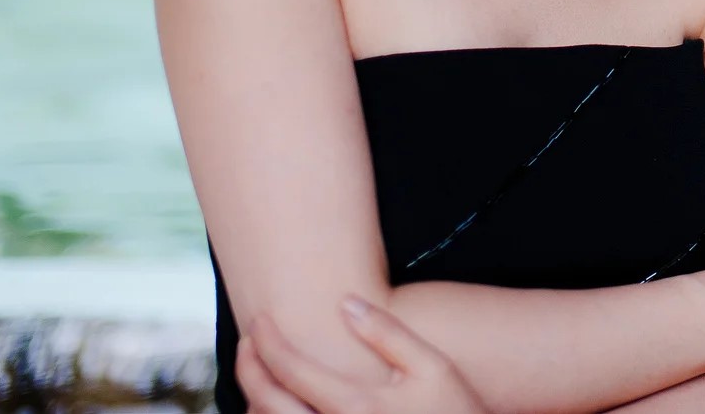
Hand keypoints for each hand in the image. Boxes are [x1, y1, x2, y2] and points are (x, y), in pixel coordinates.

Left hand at [237, 294, 489, 413]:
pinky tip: (280, 406)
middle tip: (249, 341)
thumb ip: (388, 334)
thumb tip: (346, 302)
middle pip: (266, 402)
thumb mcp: (433, 367)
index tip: (260, 320)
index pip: (291, 370)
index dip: (267, 341)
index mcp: (356, 406)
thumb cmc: (456, 412)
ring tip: (261, 374)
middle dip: (248, 367)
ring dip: (255, 400)